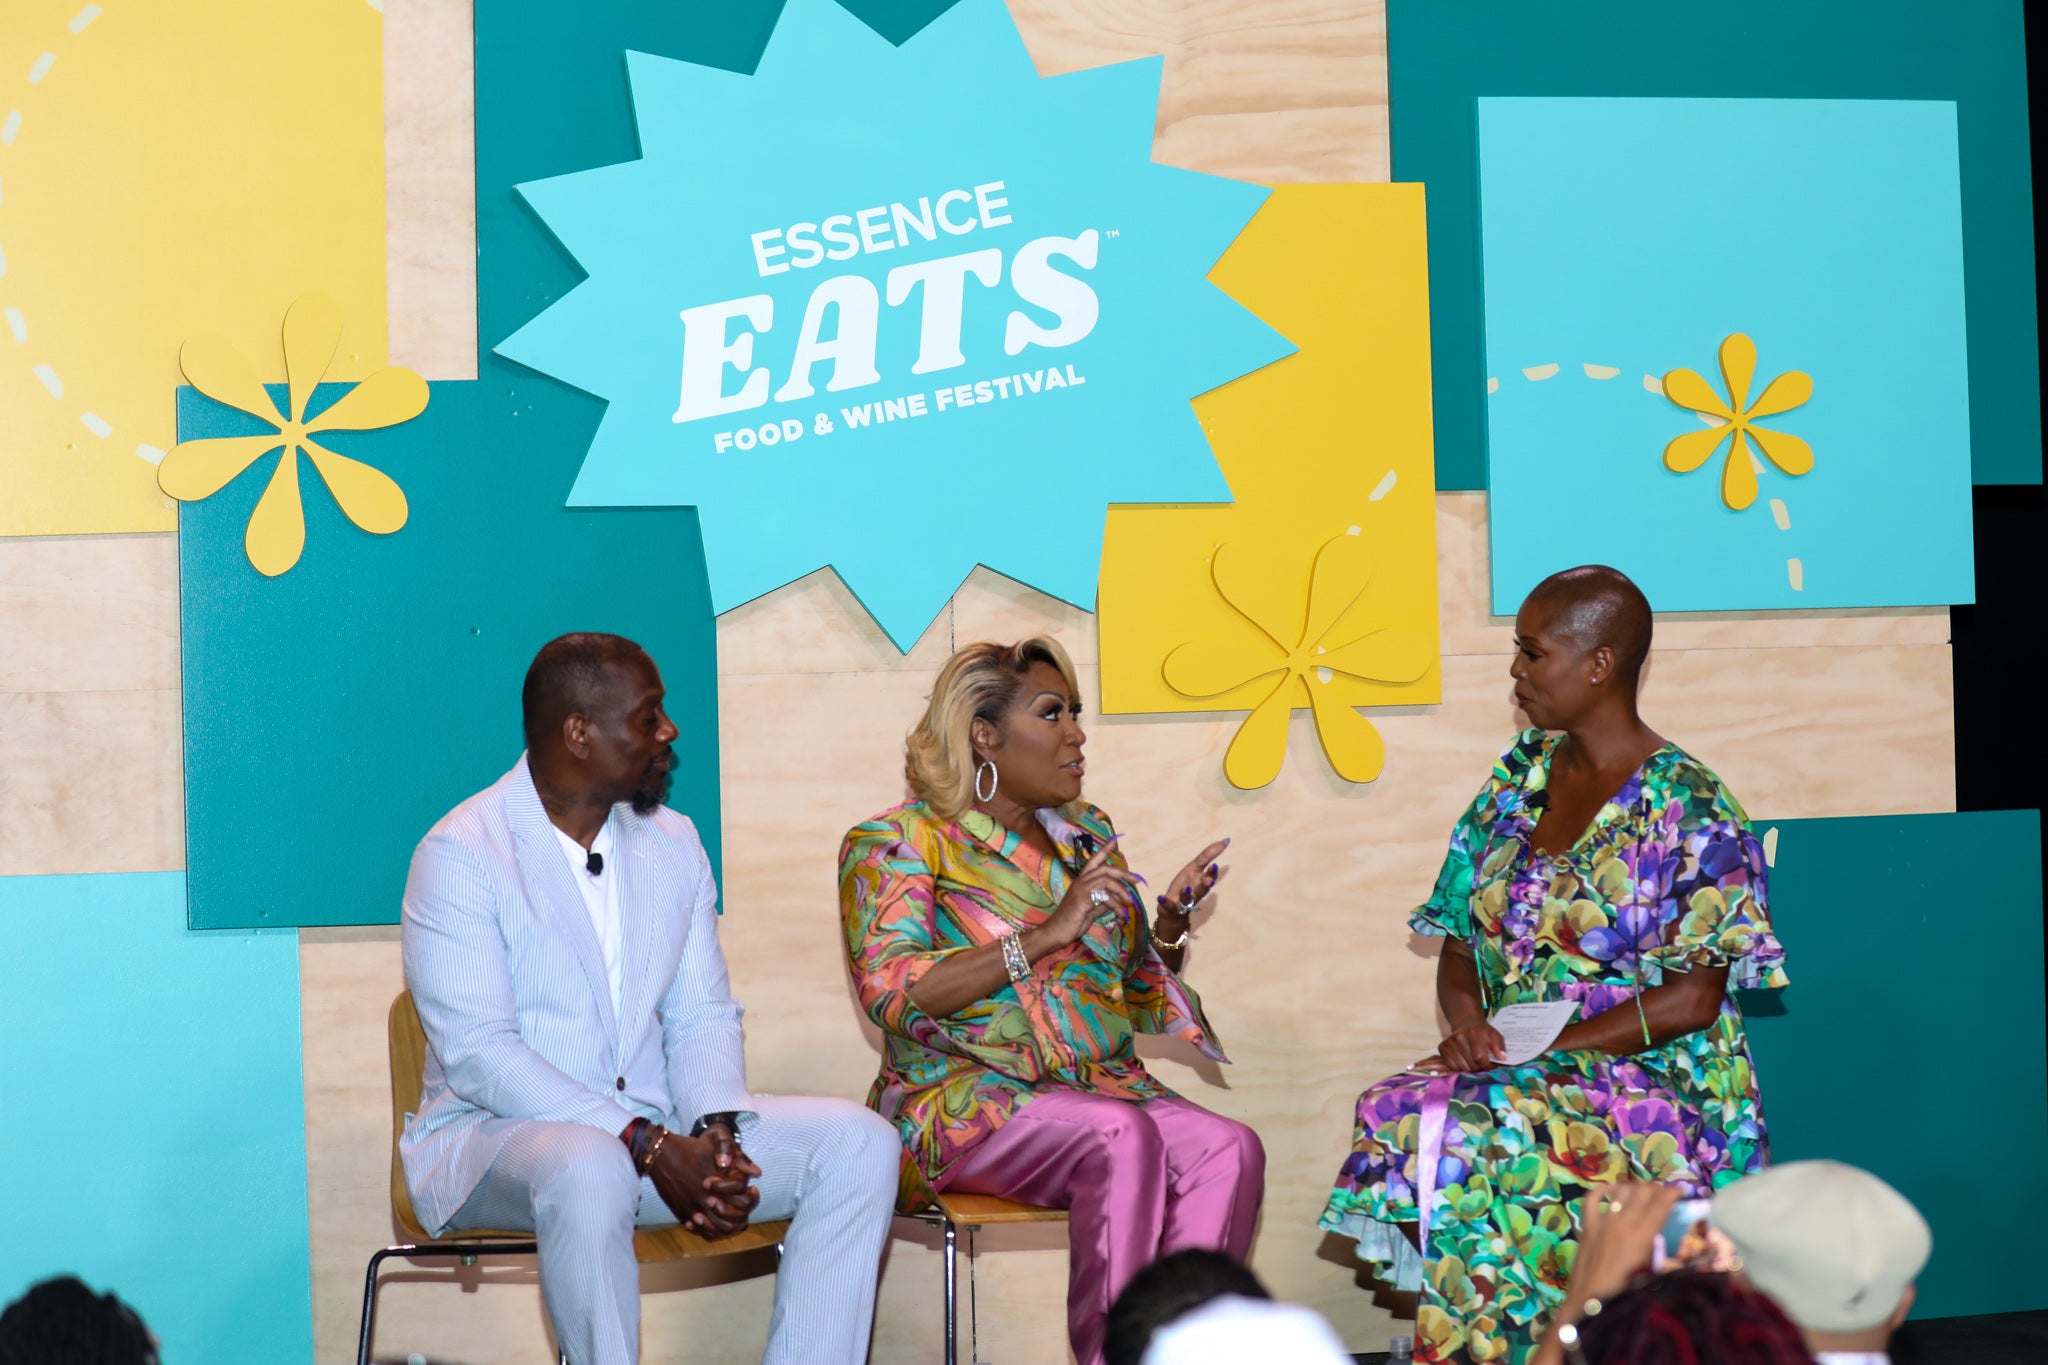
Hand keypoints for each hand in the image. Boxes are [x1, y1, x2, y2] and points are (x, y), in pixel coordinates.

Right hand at [648, 1123, 762, 1238]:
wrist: (660, 1154)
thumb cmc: (690, 1148)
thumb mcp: (716, 1145)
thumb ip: (738, 1159)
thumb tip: (757, 1173)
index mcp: (718, 1182)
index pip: (744, 1200)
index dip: (751, 1197)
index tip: (751, 1190)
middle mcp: (706, 1198)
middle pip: (734, 1218)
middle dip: (742, 1213)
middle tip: (743, 1205)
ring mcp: (693, 1208)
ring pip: (718, 1228)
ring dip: (728, 1225)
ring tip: (731, 1216)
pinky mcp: (682, 1213)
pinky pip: (701, 1231)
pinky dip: (711, 1231)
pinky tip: (714, 1222)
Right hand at [1030, 839, 1140, 955]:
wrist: (1056, 932)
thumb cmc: (1071, 922)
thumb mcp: (1090, 910)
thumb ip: (1102, 903)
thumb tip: (1115, 901)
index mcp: (1081, 882)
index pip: (1094, 861)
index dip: (1104, 850)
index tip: (1115, 840)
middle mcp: (1081, 882)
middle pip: (1105, 869)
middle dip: (1124, 873)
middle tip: (1137, 880)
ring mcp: (1081, 889)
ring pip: (1107, 880)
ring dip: (1122, 891)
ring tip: (1130, 902)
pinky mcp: (1083, 899)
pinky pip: (1105, 897)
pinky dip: (1116, 906)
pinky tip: (1121, 915)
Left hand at [1154, 838, 1228, 936]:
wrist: (1172, 910)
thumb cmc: (1185, 886)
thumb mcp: (1194, 868)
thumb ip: (1207, 856)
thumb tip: (1225, 840)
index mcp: (1200, 882)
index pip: (1209, 877)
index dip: (1212, 872)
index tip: (1215, 865)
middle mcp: (1194, 893)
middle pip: (1202, 890)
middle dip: (1205, 885)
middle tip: (1208, 880)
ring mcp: (1182, 902)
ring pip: (1187, 899)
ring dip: (1187, 894)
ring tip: (1187, 888)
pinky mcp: (1170, 908)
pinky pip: (1168, 906)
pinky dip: (1165, 902)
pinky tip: (1161, 897)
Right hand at [1434, 1020, 1507, 1071]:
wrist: (1466, 1024)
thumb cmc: (1482, 1032)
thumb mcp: (1494, 1036)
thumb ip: (1499, 1046)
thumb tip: (1502, 1058)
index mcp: (1474, 1032)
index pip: (1479, 1057)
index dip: (1487, 1066)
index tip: (1491, 1068)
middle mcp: (1459, 1036)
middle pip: (1470, 1064)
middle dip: (1479, 1069)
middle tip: (1483, 1066)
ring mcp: (1449, 1042)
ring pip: (1461, 1067)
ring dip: (1469, 1070)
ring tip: (1473, 1064)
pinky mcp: (1442, 1047)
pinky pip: (1451, 1066)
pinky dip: (1458, 1068)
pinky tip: (1463, 1062)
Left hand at [1570, 1181, 1681, 1304]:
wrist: (1590, 1302)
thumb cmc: (1625, 1293)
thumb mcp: (1654, 1277)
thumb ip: (1669, 1260)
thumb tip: (1687, 1252)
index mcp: (1642, 1236)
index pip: (1661, 1203)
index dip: (1673, 1192)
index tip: (1681, 1191)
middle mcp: (1623, 1222)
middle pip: (1643, 1191)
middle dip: (1656, 1188)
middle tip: (1663, 1194)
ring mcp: (1602, 1221)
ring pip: (1621, 1190)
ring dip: (1634, 1187)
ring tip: (1642, 1193)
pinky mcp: (1587, 1225)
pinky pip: (1592, 1197)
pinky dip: (1602, 1190)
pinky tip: (1611, 1191)